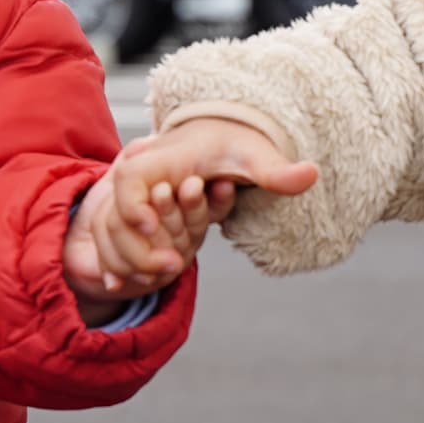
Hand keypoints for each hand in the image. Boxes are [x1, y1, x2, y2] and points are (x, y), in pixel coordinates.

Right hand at [65, 115, 322, 309]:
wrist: (219, 137)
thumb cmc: (233, 145)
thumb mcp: (254, 155)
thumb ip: (277, 171)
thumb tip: (312, 173)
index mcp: (158, 159)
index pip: (128, 181)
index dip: (134, 206)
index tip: (152, 227)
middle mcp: (139, 179)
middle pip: (116, 215)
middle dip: (136, 245)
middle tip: (168, 267)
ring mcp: (133, 199)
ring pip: (111, 232)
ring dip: (127, 258)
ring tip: (156, 277)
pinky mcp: (136, 216)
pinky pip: (116, 240)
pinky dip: (117, 260)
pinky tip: (119, 286)